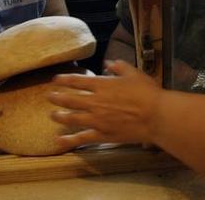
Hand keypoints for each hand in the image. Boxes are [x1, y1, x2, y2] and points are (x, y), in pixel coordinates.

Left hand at [48, 60, 162, 150]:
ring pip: (72, 118)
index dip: (64, 80)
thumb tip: (108, 63)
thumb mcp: (134, 73)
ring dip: (60, 116)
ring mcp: (97, 120)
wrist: (155, 115)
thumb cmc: (147, 92)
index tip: (55, 80)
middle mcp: (95, 102)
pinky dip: (69, 140)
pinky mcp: (102, 135)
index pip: (77, 81)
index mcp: (102, 85)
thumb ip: (119, 66)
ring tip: (52, 115)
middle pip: (70, 100)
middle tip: (49, 97)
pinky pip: (82, 138)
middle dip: (57, 98)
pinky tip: (59, 141)